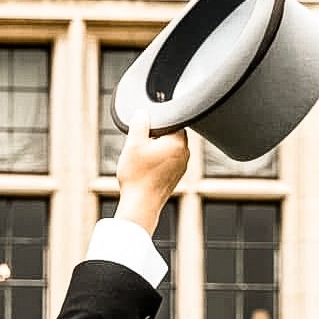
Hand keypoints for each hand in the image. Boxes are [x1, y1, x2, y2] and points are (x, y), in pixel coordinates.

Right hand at [115, 113, 188, 235]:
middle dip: (157, 135)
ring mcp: (182, 166)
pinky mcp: (177, 176)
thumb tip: (142, 113)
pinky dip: (159, 159)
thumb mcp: (133, 144)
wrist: (140, 205)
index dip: (158, 121)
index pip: (173, 120)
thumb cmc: (137, 176)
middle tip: (142, 142)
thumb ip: (139, 124)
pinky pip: (169, 160)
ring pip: (170, 147)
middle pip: (172, 134)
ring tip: (143, 156)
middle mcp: (185, 154)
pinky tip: (146, 166)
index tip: (147, 126)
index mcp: (178, 142)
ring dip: (158, 147)